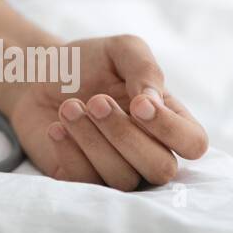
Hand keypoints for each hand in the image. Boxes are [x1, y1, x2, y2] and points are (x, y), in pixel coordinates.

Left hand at [7, 34, 207, 189]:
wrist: (39, 75)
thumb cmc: (87, 63)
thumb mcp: (120, 50)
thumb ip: (145, 68)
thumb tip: (154, 103)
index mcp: (168, 120)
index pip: (193, 143)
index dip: (170, 129)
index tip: (138, 103)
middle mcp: (150, 150)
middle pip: (160, 168)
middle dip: (125, 135)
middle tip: (96, 102)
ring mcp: (118, 169)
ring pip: (123, 179)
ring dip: (92, 140)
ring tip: (69, 107)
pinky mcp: (84, 179)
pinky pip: (87, 182)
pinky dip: (70, 152)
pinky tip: (56, 127)